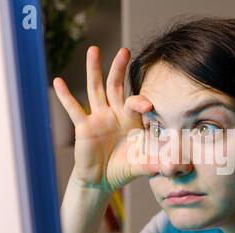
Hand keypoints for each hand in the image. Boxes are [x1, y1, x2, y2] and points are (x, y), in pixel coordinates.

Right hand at [53, 46, 157, 192]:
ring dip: (94, 70)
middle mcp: (114, 114)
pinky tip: (58, 81)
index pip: (136, 102)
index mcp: (131, 119)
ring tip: (93, 50)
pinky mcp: (83, 127)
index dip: (140, 101)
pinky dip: (65, 96)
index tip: (148, 105)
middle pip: (116, 86)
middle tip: (124, 50)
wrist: (102, 180)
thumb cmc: (124, 167)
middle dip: (119, 68)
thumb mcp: (142, 164)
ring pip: (96, 89)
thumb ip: (156, 163)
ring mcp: (98, 118)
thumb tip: (175, 166)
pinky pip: (73, 108)